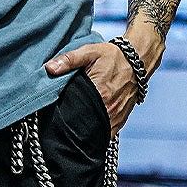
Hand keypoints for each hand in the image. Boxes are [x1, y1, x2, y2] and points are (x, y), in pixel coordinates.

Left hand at [45, 27, 164, 136]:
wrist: (138, 61)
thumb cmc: (113, 56)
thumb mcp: (89, 52)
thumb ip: (69, 60)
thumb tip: (49, 68)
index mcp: (99, 94)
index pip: (77, 115)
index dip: (65, 121)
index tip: (55, 123)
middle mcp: (109, 109)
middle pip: (86, 128)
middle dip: (74, 130)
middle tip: (62, 129)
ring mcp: (116, 117)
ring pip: (97, 134)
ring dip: (86, 134)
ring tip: (74, 132)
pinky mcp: (121, 121)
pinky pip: (107, 134)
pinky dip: (98, 134)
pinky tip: (88, 132)